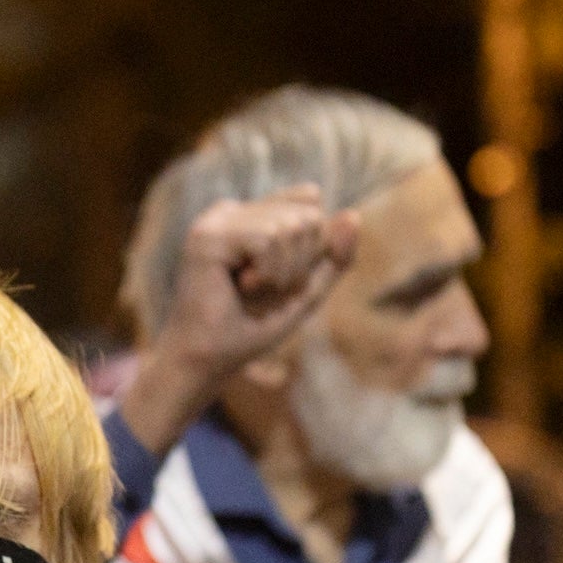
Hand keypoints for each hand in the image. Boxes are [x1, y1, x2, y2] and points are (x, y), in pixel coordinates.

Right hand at [116, 187, 358, 451]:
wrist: (208, 361)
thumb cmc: (251, 327)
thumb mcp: (307, 290)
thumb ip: (334, 256)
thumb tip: (353, 215)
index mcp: (250, 214)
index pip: (310, 202)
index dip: (311, 248)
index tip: (276, 278)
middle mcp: (232, 210)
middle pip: (306, 215)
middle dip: (299, 264)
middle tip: (262, 290)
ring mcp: (217, 220)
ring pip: (290, 226)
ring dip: (283, 273)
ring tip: (250, 291)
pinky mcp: (208, 236)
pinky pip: (269, 240)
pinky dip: (269, 274)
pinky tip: (241, 288)